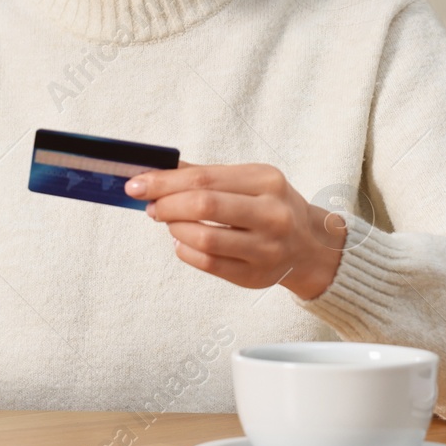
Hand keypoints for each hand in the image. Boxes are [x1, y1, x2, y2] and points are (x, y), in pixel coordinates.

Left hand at [130, 162, 344, 299]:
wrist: (308, 246)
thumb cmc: (269, 206)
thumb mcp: (249, 180)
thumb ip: (205, 175)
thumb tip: (156, 169)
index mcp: (267, 181)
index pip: (204, 178)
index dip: (163, 182)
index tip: (136, 184)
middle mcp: (271, 214)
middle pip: (204, 206)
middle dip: (166, 205)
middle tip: (151, 206)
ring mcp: (266, 248)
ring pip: (205, 238)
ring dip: (175, 229)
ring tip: (169, 223)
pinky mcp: (255, 276)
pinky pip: (209, 264)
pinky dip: (186, 251)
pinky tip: (182, 242)